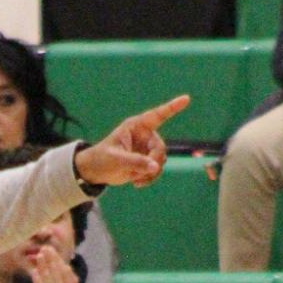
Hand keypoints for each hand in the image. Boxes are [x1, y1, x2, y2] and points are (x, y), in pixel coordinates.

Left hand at [23, 247, 79, 282]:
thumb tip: (61, 267)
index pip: (69, 275)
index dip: (62, 262)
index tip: (54, 251)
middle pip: (60, 276)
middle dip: (53, 260)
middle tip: (45, 248)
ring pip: (51, 281)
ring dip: (44, 267)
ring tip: (39, 256)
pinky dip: (38, 280)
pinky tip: (34, 271)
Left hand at [75, 94, 189, 189]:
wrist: (96, 171)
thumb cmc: (102, 159)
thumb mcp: (116, 160)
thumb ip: (135, 162)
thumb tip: (156, 167)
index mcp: (136, 126)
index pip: (157, 115)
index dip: (172, 107)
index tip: (186, 99)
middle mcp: (144, 135)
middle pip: (160, 148)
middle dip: (153, 162)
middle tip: (142, 173)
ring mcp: (146, 148)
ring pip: (160, 160)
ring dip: (150, 173)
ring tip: (134, 178)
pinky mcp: (146, 161)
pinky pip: (156, 169)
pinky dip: (149, 178)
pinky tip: (136, 183)